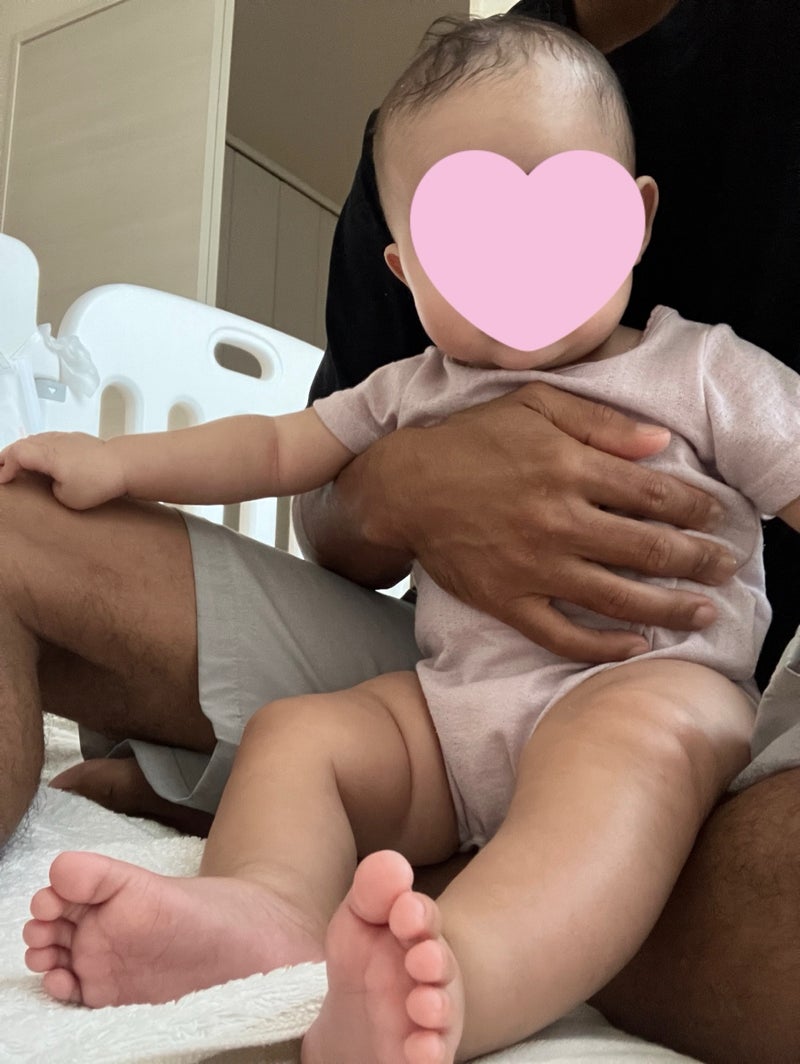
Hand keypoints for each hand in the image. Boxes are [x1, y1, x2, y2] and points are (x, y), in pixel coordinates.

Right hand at [0, 432, 125, 508]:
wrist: (125, 464)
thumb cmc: (99, 480)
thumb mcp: (68, 498)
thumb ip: (52, 490)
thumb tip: (52, 484)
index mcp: (46, 455)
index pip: (16, 455)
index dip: (5, 467)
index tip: (3, 480)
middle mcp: (53, 442)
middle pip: (22, 444)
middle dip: (7, 456)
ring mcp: (65, 437)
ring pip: (35, 440)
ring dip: (22, 450)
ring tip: (14, 461)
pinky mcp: (76, 438)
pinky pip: (49, 439)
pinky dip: (38, 447)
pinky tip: (39, 455)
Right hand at [362, 382, 735, 662]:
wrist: (406, 487)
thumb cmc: (471, 440)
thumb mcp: (534, 406)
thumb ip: (600, 422)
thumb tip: (659, 442)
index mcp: (568, 467)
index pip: (653, 493)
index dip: (694, 508)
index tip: (717, 517)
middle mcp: (557, 520)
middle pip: (648, 549)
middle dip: (698, 560)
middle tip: (726, 567)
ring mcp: (533, 567)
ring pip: (617, 597)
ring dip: (669, 607)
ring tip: (702, 613)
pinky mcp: (507, 601)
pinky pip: (563, 634)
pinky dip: (602, 646)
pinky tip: (634, 646)